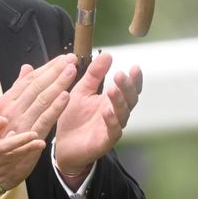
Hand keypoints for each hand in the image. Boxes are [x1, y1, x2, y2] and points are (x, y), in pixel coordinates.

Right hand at [0, 55, 75, 139]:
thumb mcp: (3, 110)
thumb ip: (17, 88)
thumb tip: (26, 67)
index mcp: (6, 101)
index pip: (29, 79)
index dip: (47, 67)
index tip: (62, 58)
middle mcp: (11, 109)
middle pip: (36, 85)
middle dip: (55, 71)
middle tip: (71, 59)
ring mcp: (20, 123)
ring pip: (42, 99)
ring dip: (58, 84)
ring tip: (72, 71)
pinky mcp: (29, 138)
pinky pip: (44, 120)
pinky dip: (56, 108)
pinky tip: (66, 97)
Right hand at [0, 106, 44, 198]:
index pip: (2, 146)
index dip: (19, 140)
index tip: (32, 134)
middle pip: (9, 158)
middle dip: (26, 149)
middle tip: (41, 142)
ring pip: (6, 169)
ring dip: (21, 160)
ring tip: (33, 152)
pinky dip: (10, 172)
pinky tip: (17, 167)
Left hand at [55, 52, 142, 173]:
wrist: (63, 145)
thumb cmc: (74, 117)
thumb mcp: (81, 91)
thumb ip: (94, 75)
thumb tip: (108, 54)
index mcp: (111, 100)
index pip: (128, 88)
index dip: (134, 79)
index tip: (134, 67)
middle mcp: (116, 113)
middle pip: (130, 99)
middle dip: (127, 87)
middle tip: (120, 75)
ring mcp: (112, 127)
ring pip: (123, 114)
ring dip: (119, 102)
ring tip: (112, 90)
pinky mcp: (105, 141)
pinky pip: (113, 131)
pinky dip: (111, 121)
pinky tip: (107, 112)